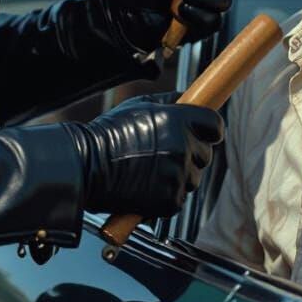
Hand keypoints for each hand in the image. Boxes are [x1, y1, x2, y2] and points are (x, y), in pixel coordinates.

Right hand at [64, 93, 224, 216]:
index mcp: (177, 119)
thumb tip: (190, 100)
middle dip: (192, 153)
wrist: (86, 166)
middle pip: (206, 154)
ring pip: (194, 177)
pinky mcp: (171, 200)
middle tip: (166, 153)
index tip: (205, 133)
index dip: (210, 130)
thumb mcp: (140, 105)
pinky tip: (147, 184)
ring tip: (151, 169)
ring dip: (180, 175)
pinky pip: (180, 197)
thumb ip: (170, 102)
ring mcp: (177, 175)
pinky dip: (167, 194)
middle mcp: (182, 146)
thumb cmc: (109, 134)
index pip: (215, 125)